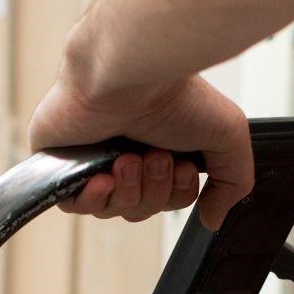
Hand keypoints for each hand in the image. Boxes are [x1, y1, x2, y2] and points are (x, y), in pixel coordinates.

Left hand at [28, 74, 254, 228]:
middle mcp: (128, 149)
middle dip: (154, 191)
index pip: (168, 197)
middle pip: (142, 207)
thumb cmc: (175, 93)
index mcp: (162, 144)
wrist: (129, 75)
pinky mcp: (61, 159)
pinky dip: (93, 199)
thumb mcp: (229, 136)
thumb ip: (232, 181)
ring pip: (112, 207)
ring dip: (127, 191)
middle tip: (156, 157)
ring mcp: (93, 155)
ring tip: (128, 159)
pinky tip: (102, 178)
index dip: (177, 194)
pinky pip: (74, 205)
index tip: (182, 166)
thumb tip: (213, 218)